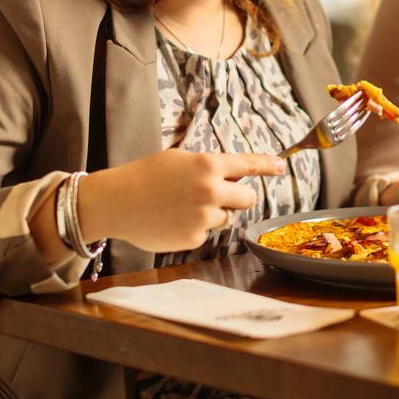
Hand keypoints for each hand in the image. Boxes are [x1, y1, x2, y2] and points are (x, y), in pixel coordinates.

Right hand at [78, 149, 283, 252]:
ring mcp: (203, 217)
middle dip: (237, 197)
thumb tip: (235, 176)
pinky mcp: (195, 238)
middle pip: (248, 198)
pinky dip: (196, 229)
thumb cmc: (146, 176)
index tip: (282, 166)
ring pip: (228, 218)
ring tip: (184, 207)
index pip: (248, 164)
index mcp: (208, 165)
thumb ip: (209, 166)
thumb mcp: (180, 160)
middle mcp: (210, 191)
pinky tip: (174, 221)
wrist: (115, 202)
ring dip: (215, 214)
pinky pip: (208, 233)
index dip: (268, 165)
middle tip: (216, 195)